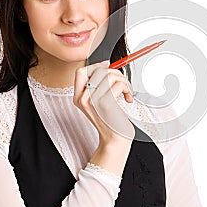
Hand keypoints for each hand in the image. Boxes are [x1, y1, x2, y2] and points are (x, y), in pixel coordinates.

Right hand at [73, 60, 134, 175]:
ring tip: (126, 92)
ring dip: (123, 81)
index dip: (96, 66)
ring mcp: (93, 101)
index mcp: (78, 97)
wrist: (115, 140)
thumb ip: (99, 86)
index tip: (108, 66)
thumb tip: (107, 66)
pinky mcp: (106, 104)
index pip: (81, 72)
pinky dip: (127, 89)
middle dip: (115, 73)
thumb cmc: (110, 121)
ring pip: (110, 75)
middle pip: (98, 70)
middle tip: (122, 83)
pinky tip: (128, 98)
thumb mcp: (99, 102)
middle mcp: (83, 99)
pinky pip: (118, 84)